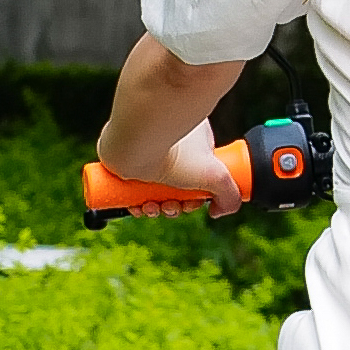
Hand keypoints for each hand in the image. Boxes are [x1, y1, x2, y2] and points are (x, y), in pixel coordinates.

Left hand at [97, 116, 239, 201]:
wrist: (134, 143)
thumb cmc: (174, 150)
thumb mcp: (215, 177)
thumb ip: (230, 195)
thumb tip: (217, 211)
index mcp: (192, 138)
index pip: (196, 173)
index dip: (193, 195)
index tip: (191, 204)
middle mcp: (166, 139)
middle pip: (173, 184)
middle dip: (173, 204)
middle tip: (171, 208)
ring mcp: (142, 147)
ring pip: (151, 188)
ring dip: (154, 207)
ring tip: (152, 208)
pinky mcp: (119, 157)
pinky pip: (129, 186)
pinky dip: (134, 202)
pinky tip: (137, 207)